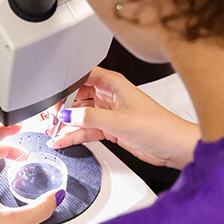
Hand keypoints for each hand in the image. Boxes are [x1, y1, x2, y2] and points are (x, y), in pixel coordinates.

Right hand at [48, 67, 199, 168]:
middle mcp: (110, 95)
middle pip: (78, 95)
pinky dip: (75, 134)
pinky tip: (63, 139)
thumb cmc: (159, 127)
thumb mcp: (120, 121)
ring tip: (50, 130)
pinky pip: (87, 129)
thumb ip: (91, 117)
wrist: (175, 147)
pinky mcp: (110, 128)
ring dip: (67, 123)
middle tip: (49, 116)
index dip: (66, 84)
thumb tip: (69, 114)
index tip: (54, 96)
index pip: (83, 76)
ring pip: (81, 114)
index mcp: (113, 83)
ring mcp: (109, 112)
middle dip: (63, 106)